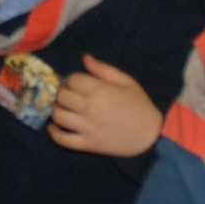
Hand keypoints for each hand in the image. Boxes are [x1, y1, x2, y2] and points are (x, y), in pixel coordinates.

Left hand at [45, 58, 163, 157]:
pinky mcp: (88, 144)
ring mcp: (88, 128)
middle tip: (70, 95)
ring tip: (64, 108)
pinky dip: (54, 133)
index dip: (73, 80)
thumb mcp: (126, 81)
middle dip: (64, 92)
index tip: (78, 83)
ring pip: (59, 116)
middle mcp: (92, 109)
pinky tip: (54, 127)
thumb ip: (103, 69)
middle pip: (62, 96)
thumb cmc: (139, 105)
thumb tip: (85, 58)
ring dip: (57, 109)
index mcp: (101, 91)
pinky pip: (63, 140)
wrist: (150, 135)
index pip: (73, 80)